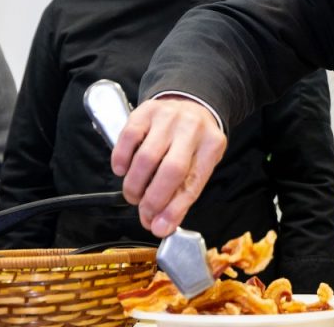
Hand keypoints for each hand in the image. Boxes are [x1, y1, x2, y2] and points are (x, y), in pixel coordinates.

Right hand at [110, 95, 226, 236]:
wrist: (189, 105)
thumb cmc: (193, 143)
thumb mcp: (199, 165)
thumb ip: (182, 195)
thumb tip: (159, 226)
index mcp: (211, 145)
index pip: (193, 183)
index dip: (173, 210)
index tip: (158, 227)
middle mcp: (192, 128)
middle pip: (171, 170)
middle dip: (152, 200)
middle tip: (144, 213)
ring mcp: (168, 117)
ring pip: (146, 157)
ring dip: (134, 185)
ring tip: (134, 195)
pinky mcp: (146, 111)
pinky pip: (128, 138)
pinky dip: (121, 159)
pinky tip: (122, 171)